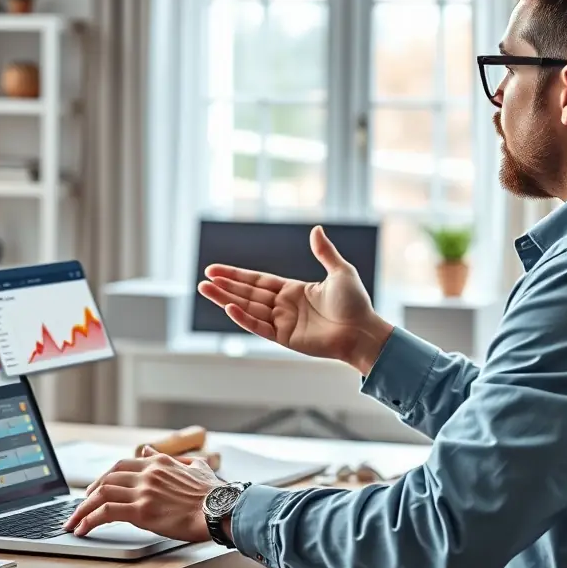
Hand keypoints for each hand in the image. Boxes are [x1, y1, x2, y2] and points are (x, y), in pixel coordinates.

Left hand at [63, 446, 225, 541]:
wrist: (221, 509)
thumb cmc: (214, 493)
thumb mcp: (194, 467)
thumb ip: (172, 458)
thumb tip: (150, 451)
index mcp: (158, 463)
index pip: (121, 466)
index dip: (104, 478)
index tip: (95, 489)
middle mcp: (147, 473)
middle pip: (106, 479)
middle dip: (88, 493)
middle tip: (81, 506)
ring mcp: (143, 491)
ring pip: (100, 494)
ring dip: (82, 508)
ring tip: (74, 521)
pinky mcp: (141, 511)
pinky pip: (106, 512)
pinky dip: (89, 519)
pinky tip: (83, 529)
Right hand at [197, 225, 393, 374]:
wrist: (363, 331)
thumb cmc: (356, 303)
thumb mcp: (340, 272)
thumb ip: (324, 253)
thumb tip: (315, 229)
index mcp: (293, 290)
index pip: (258, 281)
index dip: (236, 275)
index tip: (215, 270)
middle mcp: (284, 306)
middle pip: (248, 294)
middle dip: (225, 287)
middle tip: (203, 281)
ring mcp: (283, 323)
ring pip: (248, 309)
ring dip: (226, 300)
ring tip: (205, 290)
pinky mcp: (286, 338)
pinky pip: (260, 327)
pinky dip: (244, 318)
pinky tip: (229, 307)